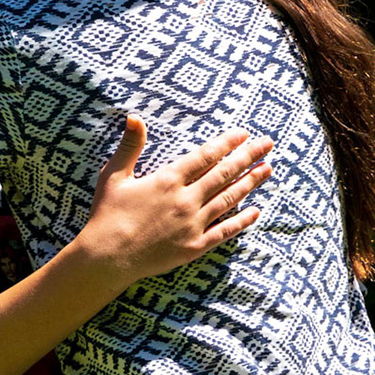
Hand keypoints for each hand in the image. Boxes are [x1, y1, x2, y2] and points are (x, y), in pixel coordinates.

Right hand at [79, 117, 273, 285]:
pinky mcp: (195, 247)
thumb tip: (134, 117)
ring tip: (267, 170)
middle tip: (267, 144)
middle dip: (248, 156)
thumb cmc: (107, 215)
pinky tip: (255, 211)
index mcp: (168, 180)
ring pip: (229, 199)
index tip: (244, 133)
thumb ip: (129, 146)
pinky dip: (242, 221)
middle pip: (224, 173)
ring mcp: (193, 224)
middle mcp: (186, 200)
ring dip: (250, 183)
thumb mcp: (114, 176)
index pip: (205, 156)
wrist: (107, 258)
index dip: (227, 143)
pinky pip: (224, 231)